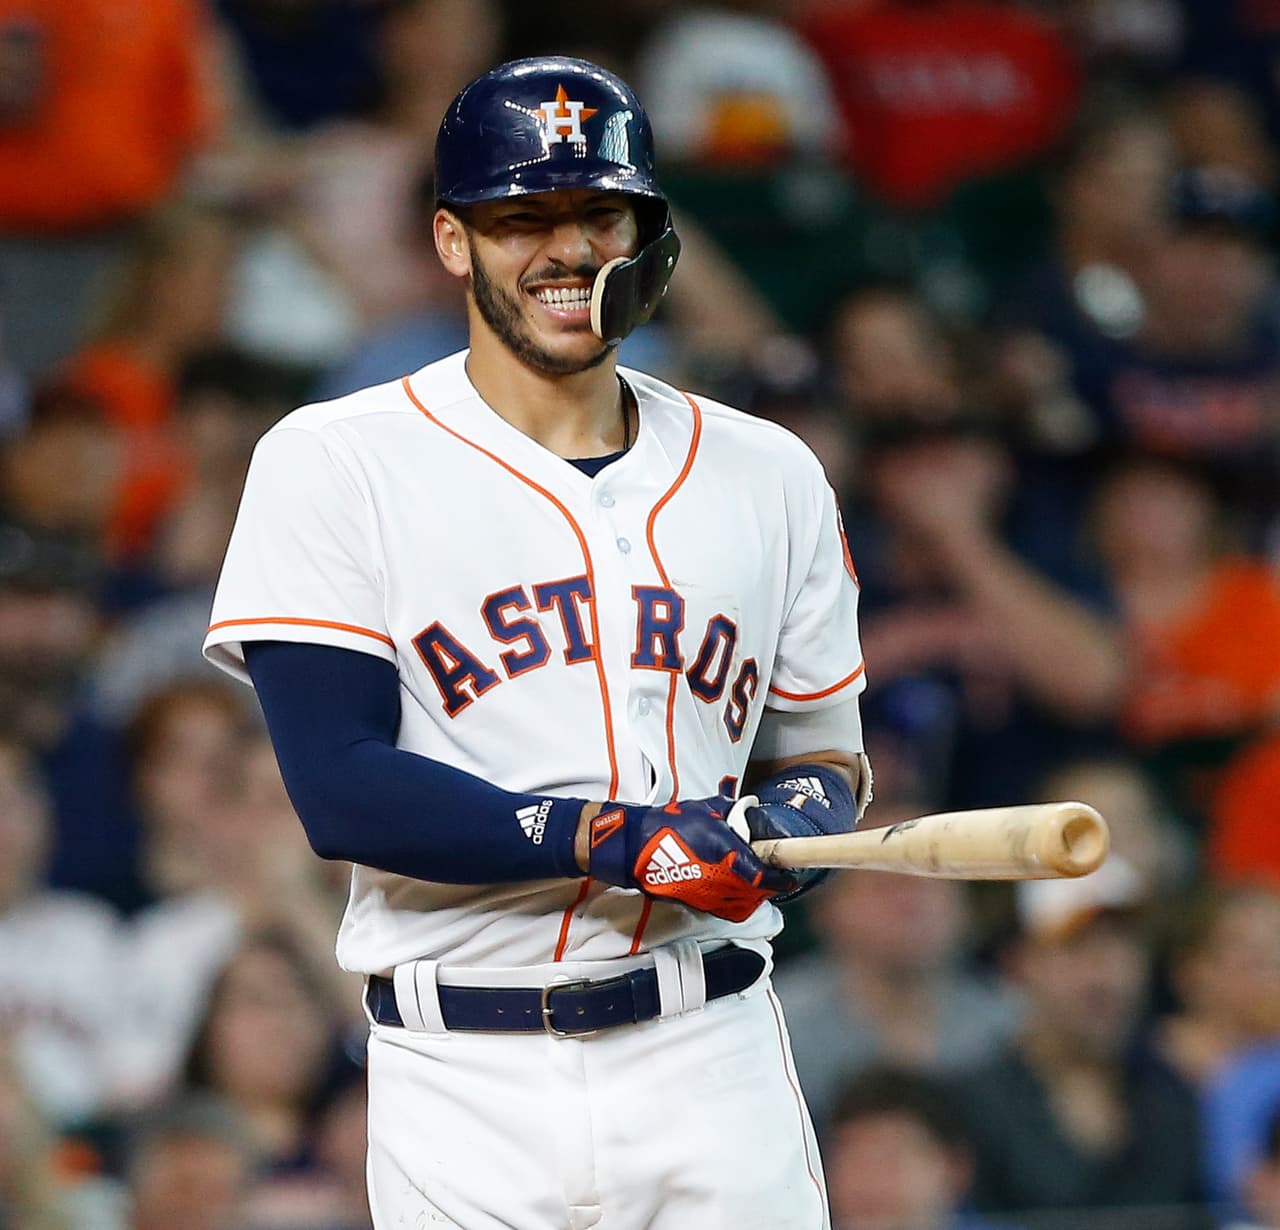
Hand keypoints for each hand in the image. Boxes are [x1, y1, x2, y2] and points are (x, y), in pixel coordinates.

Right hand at [587, 795, 795, 921]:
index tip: (789, 876)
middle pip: (757, 895)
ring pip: (743, 905)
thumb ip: (732, 813)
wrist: (639, 847)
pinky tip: (735, 891)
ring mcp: (709, 894)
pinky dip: (737, 904)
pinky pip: (726, 910)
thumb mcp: (708, 809)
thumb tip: (747, 811)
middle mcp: (721, 880)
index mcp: (727, 855)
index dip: (781, 879)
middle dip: (769, 887)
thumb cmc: (671, 826)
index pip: (764, 876)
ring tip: (755, 885)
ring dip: (754, 897)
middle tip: (773, 876)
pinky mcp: (697, 903)